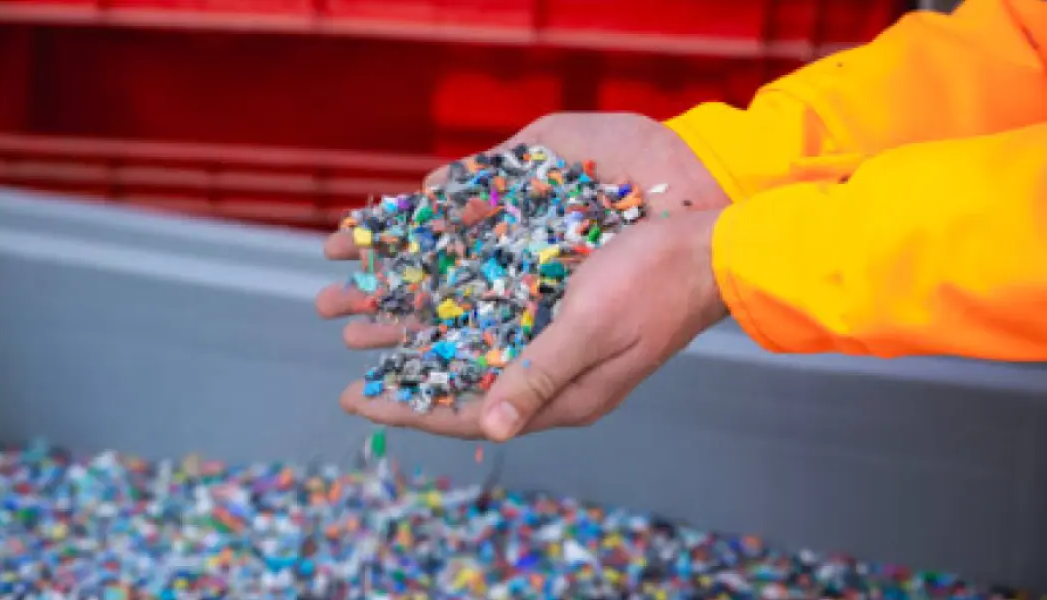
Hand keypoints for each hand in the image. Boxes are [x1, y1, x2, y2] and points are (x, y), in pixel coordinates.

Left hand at [315, 112, 730, 439]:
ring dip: (421, 339)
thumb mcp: (594, 326)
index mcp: (563, 396)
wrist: (711, 248)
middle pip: (461, 382)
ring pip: (471, 349)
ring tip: (368, 329)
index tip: (355, 401)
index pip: (469, 412)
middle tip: (347, 367)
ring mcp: (555, 345)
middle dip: (403, 375)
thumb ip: (540, 374)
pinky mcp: (560, 312)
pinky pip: (495, 318)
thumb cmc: (657, 283)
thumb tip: (489, 429)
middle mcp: (552, 377)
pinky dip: (455, 311)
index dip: (408, 407)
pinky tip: (423, 297)